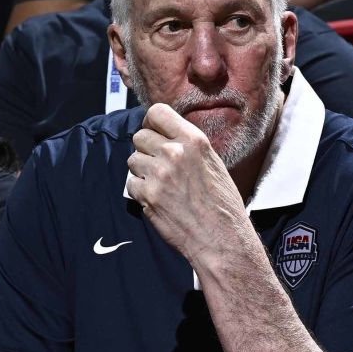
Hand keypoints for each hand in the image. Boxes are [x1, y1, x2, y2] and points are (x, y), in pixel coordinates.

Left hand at [126, 104, 253, 264]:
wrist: (221, 239)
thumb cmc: (222, 204)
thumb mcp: (213, 163)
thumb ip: (188, 146)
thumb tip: (164, 135)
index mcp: (194, 140)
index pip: (157, 112)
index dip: (152, 122)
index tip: (154, 132)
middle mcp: (174, 153)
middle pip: (140, 136)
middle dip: (146, 149)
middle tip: (159, 165)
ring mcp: (158, 174)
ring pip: (133, 159)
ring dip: (142, 170)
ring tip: (161, 184)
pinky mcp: (147, 196)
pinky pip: (131, 183)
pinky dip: (140, 191)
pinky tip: (158, 199)